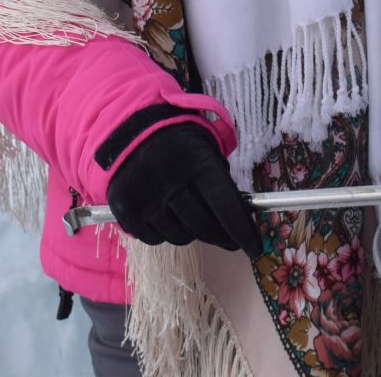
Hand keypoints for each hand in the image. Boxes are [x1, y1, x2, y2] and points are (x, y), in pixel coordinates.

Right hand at [104, 123, 261, 252]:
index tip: (255, 248)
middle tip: (231, 240)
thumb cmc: (176, 141)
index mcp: (194, 161)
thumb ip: (221, 179)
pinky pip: (156, 239)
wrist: (126, 131)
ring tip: (191, 217)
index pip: (225, 205)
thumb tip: (239, 218)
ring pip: (181, 236)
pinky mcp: (125, 212)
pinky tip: (167, 216)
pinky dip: (166, 233)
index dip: (242, 231)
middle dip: (222, 236)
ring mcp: (144, 198)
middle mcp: (168, 180)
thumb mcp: (204, 146)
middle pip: (204, 225)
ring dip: (193, 233)